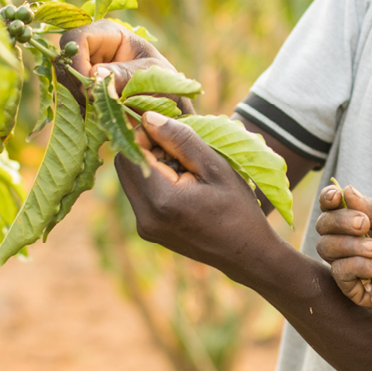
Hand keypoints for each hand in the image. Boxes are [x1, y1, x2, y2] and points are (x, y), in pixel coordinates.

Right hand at [56, 20, 191, 110]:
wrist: (166, 104)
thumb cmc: (163, 82)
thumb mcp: (150, 77)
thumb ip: (125, 75)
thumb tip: (95, 73)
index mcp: (108, 33)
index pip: (76, 38)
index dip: (76, 62)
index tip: (90, 89)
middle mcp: (90, 46)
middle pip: (63, 61)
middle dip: (75, 86)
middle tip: (95, 105)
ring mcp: (82, 67)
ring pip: (61, 82)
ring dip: (76, 100)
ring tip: (102, 112)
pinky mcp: (79, 87)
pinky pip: (65, 98)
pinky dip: (77, 111)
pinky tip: (98, 117)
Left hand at [113, 110, 281, 275]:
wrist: (246, 253)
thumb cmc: (238, 208)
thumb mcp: (215, 167)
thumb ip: (180, 139)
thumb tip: (147, 117)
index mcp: (162, 199)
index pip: (132, 151)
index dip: (148, 135)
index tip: (175, 134)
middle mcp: (145, 216)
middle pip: (125, 164)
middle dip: (147, 149)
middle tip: (182, 153)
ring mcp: (144, 227)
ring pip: (131, 179)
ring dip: (152, 166)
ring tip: (186, 171)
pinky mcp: (147, 231)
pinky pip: (140, 195)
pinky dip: (155, 182)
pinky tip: (184, 187)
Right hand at [316, 185, 371, 331]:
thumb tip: (346, 190)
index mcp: (361, 223)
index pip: (333, 208)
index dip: (328, 199)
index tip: (336, 196)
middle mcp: (351, 242)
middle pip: (323, 226)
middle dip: (340, 221)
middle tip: (364, 225)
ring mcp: (350, 265)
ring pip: (326, 247)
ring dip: (350, 245)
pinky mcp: (352, 288)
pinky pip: (339, 272)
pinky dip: (357, 266)